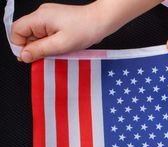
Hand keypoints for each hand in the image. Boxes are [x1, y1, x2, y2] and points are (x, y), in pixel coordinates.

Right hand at [11, 0, 162, 62]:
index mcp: (40, 17)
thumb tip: (24, 55)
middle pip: (25, 35)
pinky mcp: (55, 23)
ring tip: (56, 52)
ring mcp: (48, 18)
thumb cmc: (84, 30)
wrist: (100, 22)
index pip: (16, 31)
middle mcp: (41, 15)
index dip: (19, 46)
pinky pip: (45, 36)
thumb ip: (40, 50)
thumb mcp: (60, 45)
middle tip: (46, 57)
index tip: (29, 58)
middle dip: (33, 49)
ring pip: (36, 37)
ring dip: (43, 48)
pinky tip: (59, 49)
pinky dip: (49, 45)